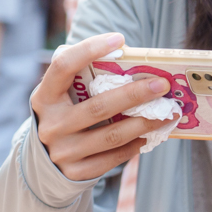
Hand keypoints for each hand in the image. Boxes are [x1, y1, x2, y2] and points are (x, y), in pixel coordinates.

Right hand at [31, 33, 178, 181]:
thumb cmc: (64, 115)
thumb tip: (127, 55)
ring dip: (144, 122)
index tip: (118, 39)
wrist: (44, 162)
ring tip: (168, 113)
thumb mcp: (63, 96)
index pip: (63, 66)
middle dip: (135, 94)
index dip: (89, 50)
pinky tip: (148, 135)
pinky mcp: (76, 172)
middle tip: (162, 85)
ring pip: (112, 135)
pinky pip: (113, 158)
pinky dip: (135, 145)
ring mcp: (62, 152)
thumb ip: (83, 77)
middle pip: (99, 107)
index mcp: (44, 97)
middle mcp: (51, 125)